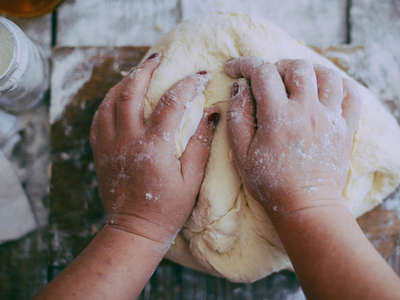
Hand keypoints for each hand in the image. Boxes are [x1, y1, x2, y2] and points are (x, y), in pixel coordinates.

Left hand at [90, 53, 218, 246]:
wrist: (134, 229)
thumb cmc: (168, 208)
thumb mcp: (191, 179)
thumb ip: (200, 143)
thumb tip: (210, 112)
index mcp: (153, 148)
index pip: (170, 104)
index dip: (187, 85)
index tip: (200, 76)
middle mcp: (127, 140)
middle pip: (131, 92)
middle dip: (146, 70)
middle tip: (158, 58)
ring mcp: (109, 144)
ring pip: (110, 100)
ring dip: (125, 81)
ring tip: (139, 71)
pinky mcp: (100, 150)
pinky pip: (99, 116)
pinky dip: (109, 100)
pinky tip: (120, 96)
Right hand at [225, 57, 361, 216]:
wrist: (306, 206)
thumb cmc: (270, 183)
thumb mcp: (241, 153)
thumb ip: (237, 116)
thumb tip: (240, 86)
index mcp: (279, 117)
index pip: (262, 73)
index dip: (244, 64)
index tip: (234, 69)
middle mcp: (308, 111)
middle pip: (298, 67)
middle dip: (278, 67)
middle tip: (268, 81)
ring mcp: (331, 119)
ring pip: (328, 75)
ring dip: (310, 72)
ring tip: (297, 83)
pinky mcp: (346, 128)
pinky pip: (352, 95)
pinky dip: (340, 85)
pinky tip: (326, 91)